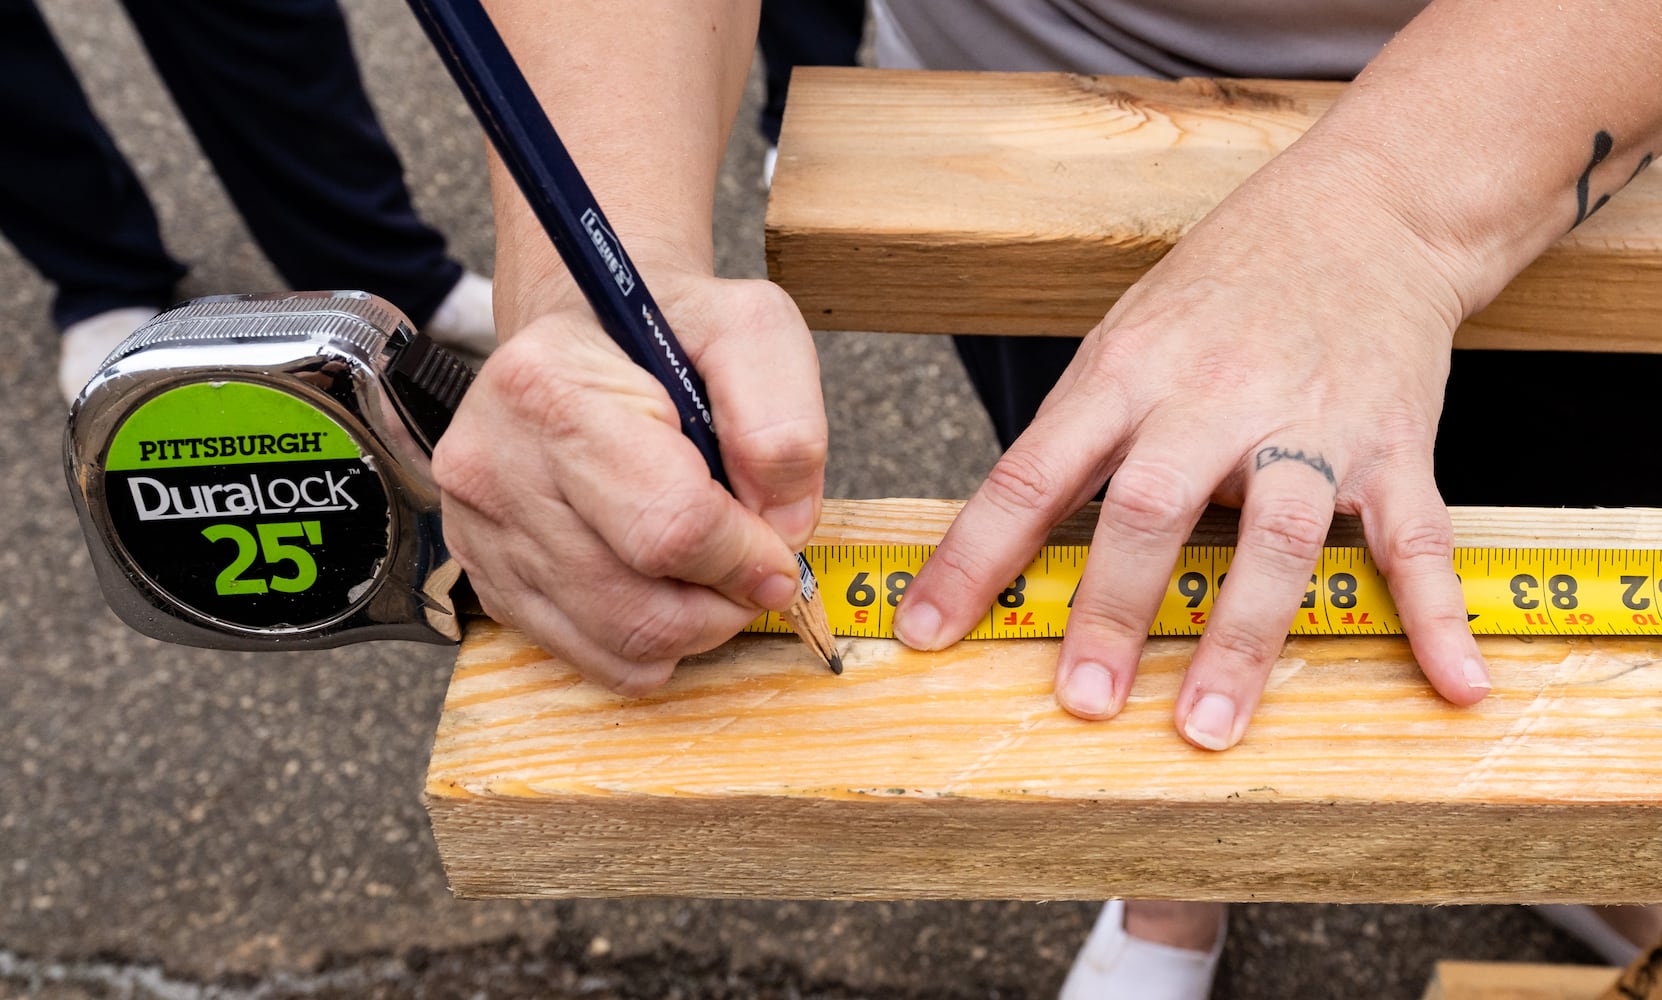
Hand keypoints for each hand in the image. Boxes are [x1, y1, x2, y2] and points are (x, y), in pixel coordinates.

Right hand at [432, 271, 826, 694]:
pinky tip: (669, 584)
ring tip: (717, 570)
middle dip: (725, 600)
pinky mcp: (488, 578)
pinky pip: (593, 659)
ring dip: (697, 627)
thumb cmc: (668, 329)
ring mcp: (480, 531)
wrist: (585, 330)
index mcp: (548, 386)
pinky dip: (654, 643)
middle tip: (756, 564)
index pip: (667, 524)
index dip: (745, 555)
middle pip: (639, 603)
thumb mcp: (749, 328)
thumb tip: (783, 527)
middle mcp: (492, 464)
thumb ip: (783, 418)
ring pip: (619, 643)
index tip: (779, 546)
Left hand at [894, 151, 1493, 748]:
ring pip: (1275, 539)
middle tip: (1083, 702)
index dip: (972, 560)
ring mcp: (1309, 423)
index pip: (1029, 478)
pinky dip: (1436, 614)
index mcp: (1125, 375)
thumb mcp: (1124, 339)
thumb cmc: (1222, 288)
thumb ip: (1079, 437)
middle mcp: (1210, 400)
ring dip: (1242, 639)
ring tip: (1207, 725)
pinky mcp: (1393, 442)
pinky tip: (1455, 683)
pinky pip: (1415, 538)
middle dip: (1111, 609)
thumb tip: (1009, 543)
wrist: (1363, 208)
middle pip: (1150, 510)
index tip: (926, 633)